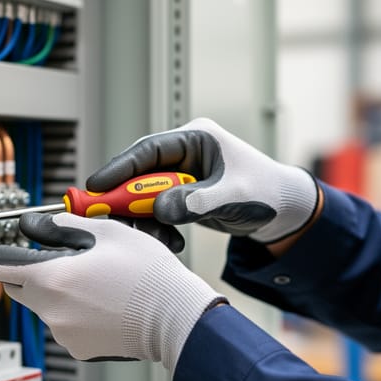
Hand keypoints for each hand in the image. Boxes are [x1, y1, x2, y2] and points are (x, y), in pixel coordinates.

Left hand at [0, 213, 224, 371]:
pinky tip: (103, 302)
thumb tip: (39, 227)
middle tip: (58, 256)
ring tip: (96, 281)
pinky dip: (73, 311)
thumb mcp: (107, 233)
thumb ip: (65, 228)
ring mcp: (62, 332)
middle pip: (18, 284)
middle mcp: (50, 309)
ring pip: (42, 304)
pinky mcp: (77, 349)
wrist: (176, 319)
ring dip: (55, 289)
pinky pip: (62, 323)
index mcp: (52, 277)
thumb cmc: (148, 275)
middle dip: (26, 269)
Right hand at [88, 118, 318, 243]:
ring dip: (144, 219)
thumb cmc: (266, 192)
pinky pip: (156, 211)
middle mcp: (184, 155)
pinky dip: (158, 228)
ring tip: (158, 238)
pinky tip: (172, 241)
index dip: (119, 168)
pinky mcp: (181, 196)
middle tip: (109, 218)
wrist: (283, 211)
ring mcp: (182, 176)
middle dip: (126, 199)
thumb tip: (160, 208)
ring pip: (145, 196)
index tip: (97, 186)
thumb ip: (195, 201)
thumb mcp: (232, 196)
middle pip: (139, 174)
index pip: (148, 150)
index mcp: (196, 139)